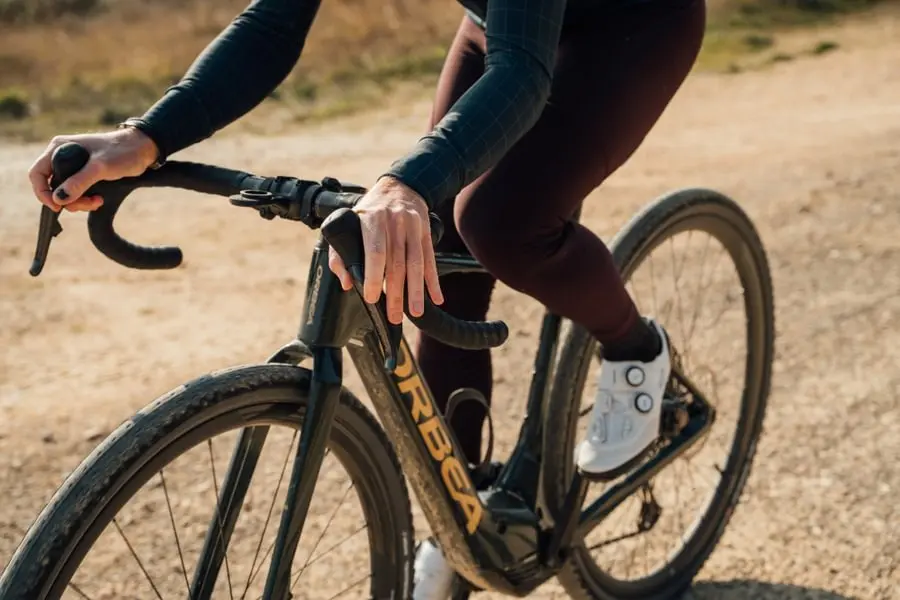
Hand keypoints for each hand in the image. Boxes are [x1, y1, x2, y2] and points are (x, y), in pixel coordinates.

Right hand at [28, 127, 159, 212]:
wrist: (143, 149)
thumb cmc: (122, 152)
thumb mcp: (100, 168)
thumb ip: (79, 182)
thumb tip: (59, 198)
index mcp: (58, 148)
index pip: (37, 173)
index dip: (42, 192)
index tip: (57, 206)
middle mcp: (62, 156)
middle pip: (52, 186)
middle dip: (68, 200)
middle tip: (87, 204)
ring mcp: (73, 166)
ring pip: (65, 192)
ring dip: (79, 202)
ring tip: (97, 201)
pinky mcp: (85, 174)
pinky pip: (77, 192)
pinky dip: (85, 199)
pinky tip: (99, 199)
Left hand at [328, 176, 443, 324]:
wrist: (401, 186)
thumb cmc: (371, 210)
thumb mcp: (349, 223)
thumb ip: (340, 253)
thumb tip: (346, 282)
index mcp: (372, 219)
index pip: (376, 251)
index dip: (375, 276)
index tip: (372, 297)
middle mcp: (394, 223)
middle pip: (397, 263)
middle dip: (396, 293)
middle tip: (394, 316)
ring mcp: (413, 227)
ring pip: (416, 263)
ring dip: (416, 291)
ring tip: (415, 312)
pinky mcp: (426, 233)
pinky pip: (430, 259)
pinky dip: (433, 280)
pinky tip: (436, 297)